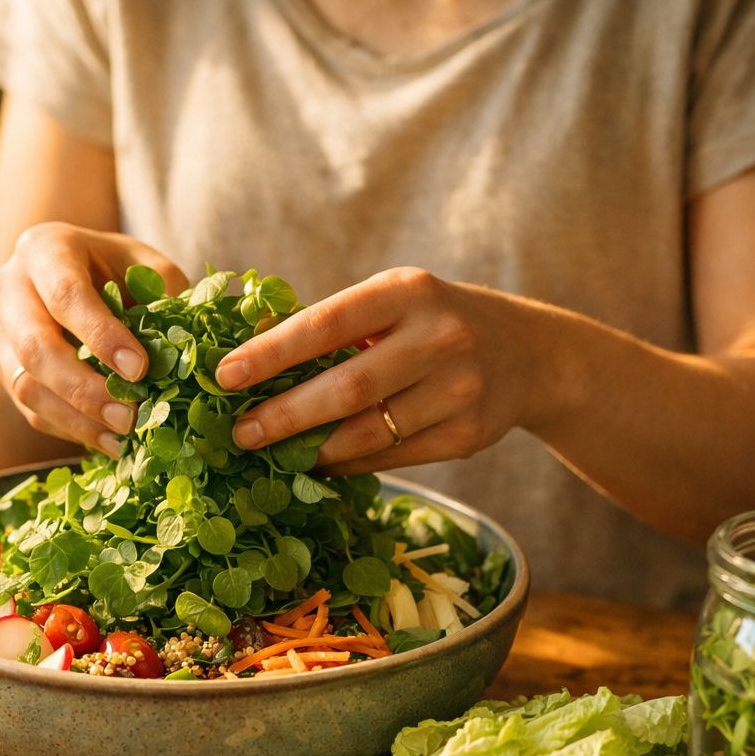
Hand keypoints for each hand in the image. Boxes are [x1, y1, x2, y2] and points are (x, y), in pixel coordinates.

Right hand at [0, 223, 187, 455]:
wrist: (80, 272)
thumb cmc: (120, 268)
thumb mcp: (148, 266)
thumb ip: (161, 297)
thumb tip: (171, 352)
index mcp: (43, 248)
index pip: (65, 295)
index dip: (100, 335)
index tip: (139, 369)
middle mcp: (9, 288)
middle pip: (35, 347)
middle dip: (84, 388)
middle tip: (130, 415)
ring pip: (26, 385)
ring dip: (77, 417)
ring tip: (124, 435)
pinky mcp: (5, 370)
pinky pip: (31, 408)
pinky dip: (71, 429)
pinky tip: (109, 441)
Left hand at [215, 268, 554, 473]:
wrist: (530, 354)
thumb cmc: (433, 322)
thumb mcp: (394, 301)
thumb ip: (334, 326)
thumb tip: (247, 358)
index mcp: (407, 292)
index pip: (327, 322)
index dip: (272, 352)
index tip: (224, 375)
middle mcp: (439, 338)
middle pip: (347, 388)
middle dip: (284, 415)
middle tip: (239, 433)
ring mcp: (458, 390)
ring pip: (367, 433)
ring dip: (311, 449)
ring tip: (271, 453)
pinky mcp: (467, 436)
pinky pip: (390, 458)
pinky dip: (346, 464)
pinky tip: (317, 464)